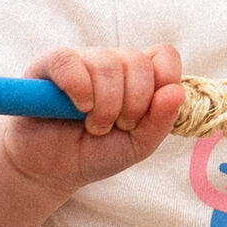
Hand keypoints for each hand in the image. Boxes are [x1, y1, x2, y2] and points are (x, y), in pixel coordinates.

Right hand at [2, 44, 184, 194]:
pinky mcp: (49, 65)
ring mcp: (81, 61)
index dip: (164, 79)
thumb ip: (160, 122)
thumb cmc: (94, 153)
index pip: (164, 56)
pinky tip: (79, 109)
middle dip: (133, 104)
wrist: (50, 169)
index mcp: (137, 78)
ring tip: (95, 127)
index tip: (150, 110)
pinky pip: (68, 61)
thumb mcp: (136, 146)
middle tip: (118, 126)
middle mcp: (111, 63)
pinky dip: (79, 88)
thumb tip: (176, 92)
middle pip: (137, 62)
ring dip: (106, 104)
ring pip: (107, 63)